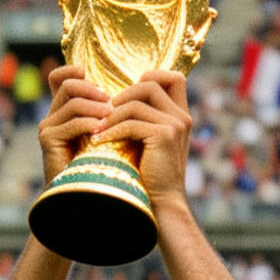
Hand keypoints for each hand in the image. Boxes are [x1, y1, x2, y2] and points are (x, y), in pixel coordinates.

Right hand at [37, 66, 109, 185]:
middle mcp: (51, 117)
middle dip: (93, 90)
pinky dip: (90, 124)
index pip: (59, 78)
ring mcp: (48, 127)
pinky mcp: (49, 139)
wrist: (82, 197)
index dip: (73, 71)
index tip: (94, 79)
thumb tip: (122, 96)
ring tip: (112, 115)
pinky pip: (73, 122)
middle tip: (112, 100)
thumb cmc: (99, 166)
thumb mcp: (104, 134)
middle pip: (69, 85)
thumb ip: (106, 115)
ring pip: (73, 101)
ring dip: (96, 107)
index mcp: (62, 112)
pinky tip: (102, 130)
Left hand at [89, 69, 191, 212]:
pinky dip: (111, 131)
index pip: (173, 78)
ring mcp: (175, 125)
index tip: (127, 96)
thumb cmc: (150, 175)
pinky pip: (131, 123)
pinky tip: (99, 141)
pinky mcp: (164, 136)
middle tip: (105, 113)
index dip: (150, 77)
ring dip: (112, 115)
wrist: (161, 202)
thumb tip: (116, 100)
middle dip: (123, 96)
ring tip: (97, 128)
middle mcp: (182, 117)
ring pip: (136, 103)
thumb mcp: (149, 142)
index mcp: (181, 115)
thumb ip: (144, 120)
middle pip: (150, 84)